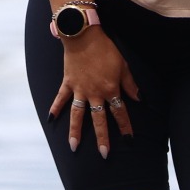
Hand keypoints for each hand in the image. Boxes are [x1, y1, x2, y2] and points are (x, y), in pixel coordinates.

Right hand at [47, 29, 137, 158]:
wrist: (83, 36)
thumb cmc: (105, 49)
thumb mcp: (123, 65)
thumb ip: (129, 84)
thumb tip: (138, 98)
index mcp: (110, 89)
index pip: (120, 112)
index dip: (125, 126)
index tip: (129, 140)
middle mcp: (94, 93)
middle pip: (99, 119)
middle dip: (102, 138)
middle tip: (104, 154)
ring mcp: (79, 89)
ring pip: (78, 115)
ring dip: (76, 131)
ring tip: (74, 147)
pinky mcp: (68, 83)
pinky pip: (61, 98)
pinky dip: (55, 108)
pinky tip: (51, 120)